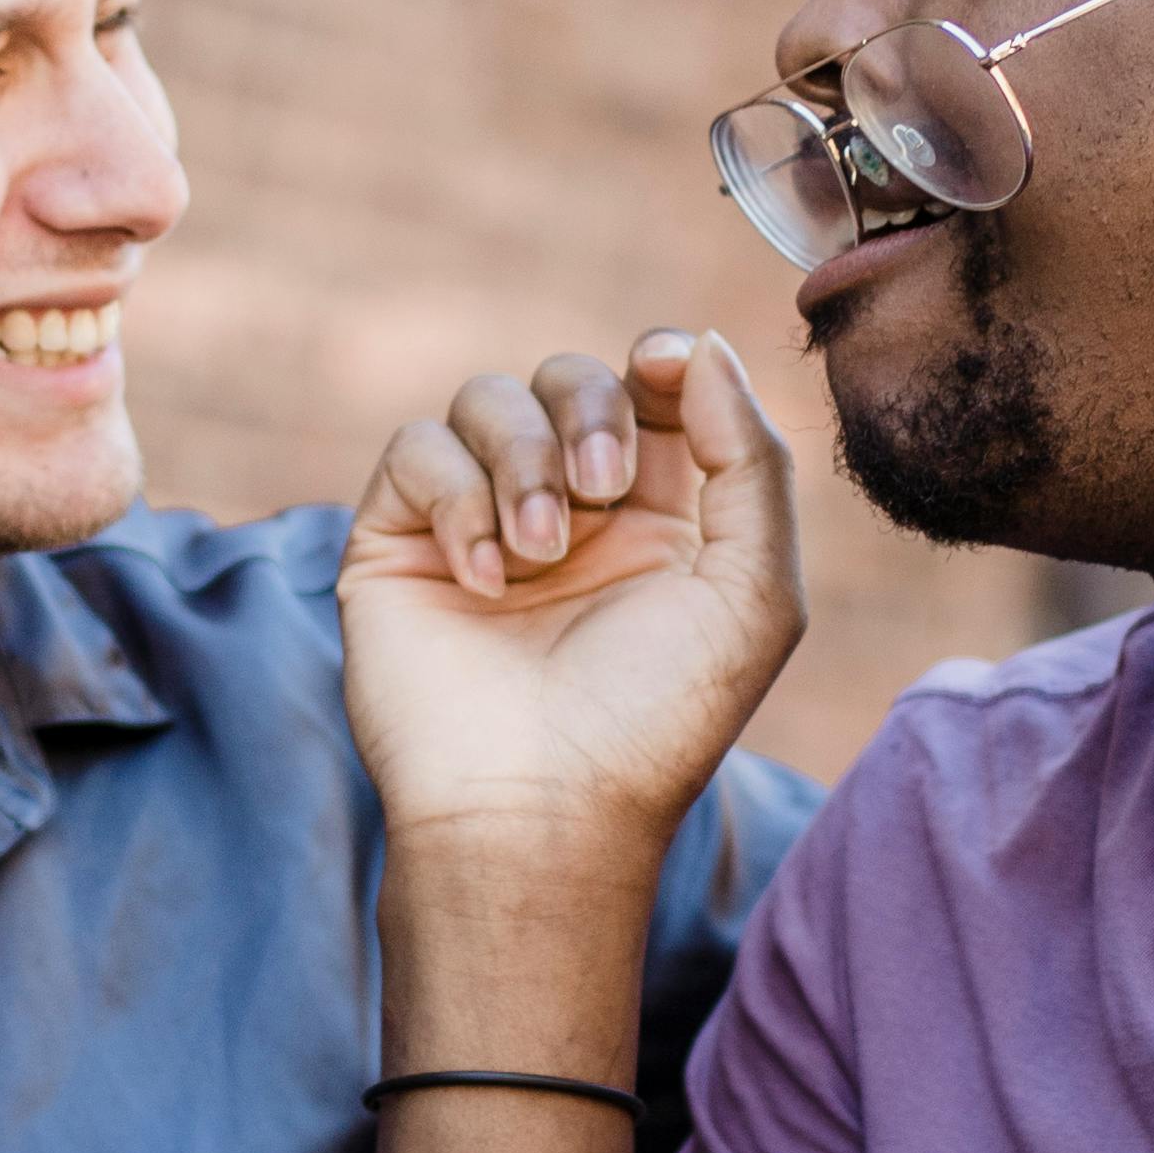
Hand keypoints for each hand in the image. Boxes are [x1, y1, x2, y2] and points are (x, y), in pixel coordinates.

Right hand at [339, 331, 805, 867]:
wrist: (541, 808)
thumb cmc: (658, 719)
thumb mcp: (754, 592)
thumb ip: (750, 460)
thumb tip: (701, 344)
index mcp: (657, 514)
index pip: (651, 388)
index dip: (658, 362)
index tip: (660, 370)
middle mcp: (567, 509)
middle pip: (568, 376)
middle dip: (590, 409)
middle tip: (603, 488)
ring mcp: (478, 521)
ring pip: (485, 398)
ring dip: (523, 459)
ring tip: (542, 552)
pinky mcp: (399, 541)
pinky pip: (415, 450)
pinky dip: (456, 498)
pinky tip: (485, 580)